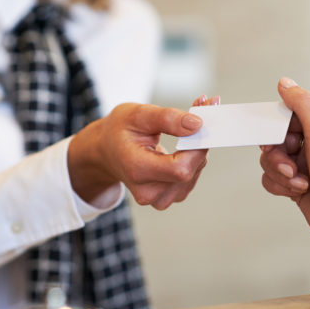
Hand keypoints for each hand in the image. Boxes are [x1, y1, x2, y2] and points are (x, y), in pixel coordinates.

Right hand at [69, 97, 216, 209]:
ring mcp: (159, 198)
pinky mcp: (168, 196)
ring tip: (188, 126)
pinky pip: (191, 177)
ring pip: (194, 173)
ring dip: (198, 148)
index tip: (203, 120)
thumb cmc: (119, 131)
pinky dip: (194, 158)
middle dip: (200, 141)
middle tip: (201, 110)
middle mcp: (148, 191)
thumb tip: (197, 125)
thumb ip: (166, 118)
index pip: (180, 168)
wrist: (106, 150)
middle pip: (189, 171)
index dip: (197, 146)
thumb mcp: (137, 114)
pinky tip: (185, 143)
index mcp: (137, 170)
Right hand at [259, 78, 309, 247]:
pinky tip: (298, 190)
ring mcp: (303, 166)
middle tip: (291, 165)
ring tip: (300, 181)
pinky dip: (281, 186)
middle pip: (273, 141)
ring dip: (281, 174)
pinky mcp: (295, 185)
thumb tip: (285, 83)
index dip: (276, 131)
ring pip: (269, 162)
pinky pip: (271, 180)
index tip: (276, 140)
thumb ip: (301, 103)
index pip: (285, 118)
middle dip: (278, 157)